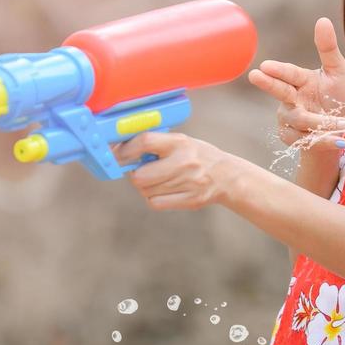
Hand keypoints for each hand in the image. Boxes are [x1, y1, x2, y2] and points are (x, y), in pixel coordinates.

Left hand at [114, 132, 241, 210]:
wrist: (227, 176)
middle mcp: (184, 162)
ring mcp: (188, 183)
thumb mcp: (180, 141)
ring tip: (158, 179)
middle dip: (136, 174)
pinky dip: (153, 197)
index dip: (126, 150)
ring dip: (145, 186)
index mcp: (180, 142)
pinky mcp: (190, 200)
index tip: (117, 155)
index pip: (145, 142)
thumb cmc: (197, 156)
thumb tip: (120, 150)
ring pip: (146, 191)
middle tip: (142, 171)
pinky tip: (162, 190)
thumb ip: (156, 144)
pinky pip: (155, 202)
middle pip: (141, 175)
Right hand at [247, 17, 344, 152]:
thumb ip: (328, 49)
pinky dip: (322, 140)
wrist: (340, 129)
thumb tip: (322, 19)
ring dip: (319, 122)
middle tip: (254, 75)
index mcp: (301, 79)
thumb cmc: (337, 97)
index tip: (265, 66)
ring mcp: (288, 118)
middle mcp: (291, 97)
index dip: (278, 70)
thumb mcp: (338, 72)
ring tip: (341, 123)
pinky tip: (337, 139)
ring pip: (297, 119)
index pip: (289, 72)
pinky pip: (301, 139)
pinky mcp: (290, 137)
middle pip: (278, 91)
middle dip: (267, 84)